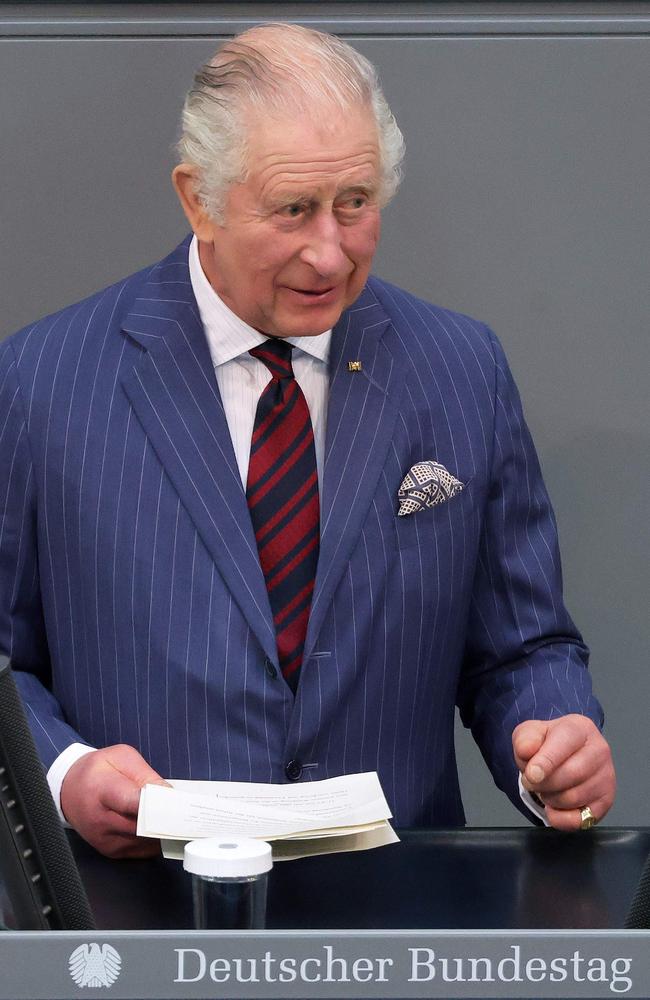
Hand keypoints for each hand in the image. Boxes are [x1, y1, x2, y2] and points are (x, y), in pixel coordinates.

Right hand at [60, 743, 168, 857]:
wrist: (69, 791)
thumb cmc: (97, 771)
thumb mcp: (121, 757)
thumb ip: (145, 774)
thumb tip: (167, 793)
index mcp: (102, 791)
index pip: (132, 803)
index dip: (158, 805)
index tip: (178, 803)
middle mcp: (101, 820)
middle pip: (143, 826)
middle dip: (167, 818)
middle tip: (185, 810)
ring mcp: (106, 840)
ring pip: (147, 841)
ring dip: (163, 830)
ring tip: (175, 816)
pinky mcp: (111, 851)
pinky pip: (142, 850)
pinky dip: (155, 839)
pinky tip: (160, 826)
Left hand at [512, 714, 615, 830]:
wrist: (562, 755)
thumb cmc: (547, 743)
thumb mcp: (530, 733)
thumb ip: (525, 739)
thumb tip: (526, 750)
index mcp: (580, 728)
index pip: (565, 743)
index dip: (546, 761)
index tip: (531, 775)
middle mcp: (600, 750)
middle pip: (571, 774)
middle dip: (543, 783)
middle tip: (531, 781)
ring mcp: (606, 777)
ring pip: (573, 798)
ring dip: (550, 798)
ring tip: (545, 788)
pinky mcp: (606, 801)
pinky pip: (580, 820)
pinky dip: (560, 818)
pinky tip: (554, 806)